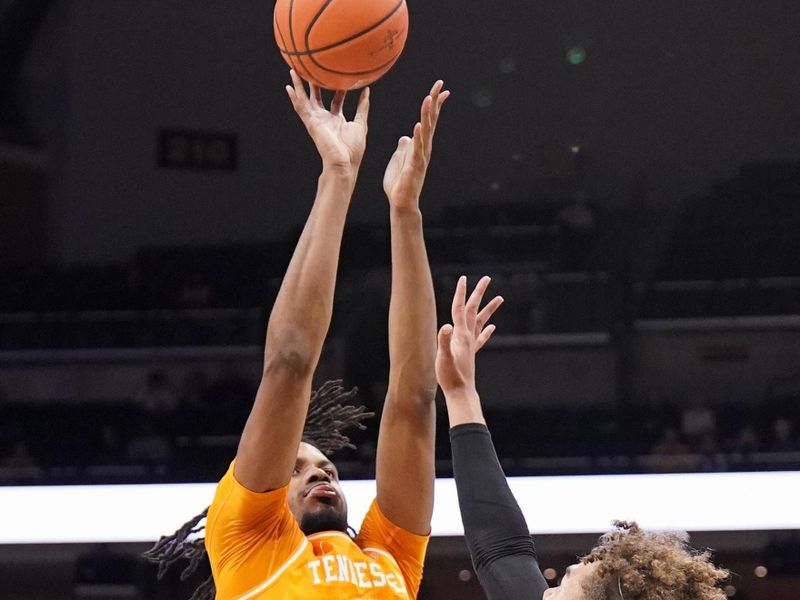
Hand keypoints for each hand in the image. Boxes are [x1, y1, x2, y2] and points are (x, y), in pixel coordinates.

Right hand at [285, 69, 369, 174]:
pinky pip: (300, 107)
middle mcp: (325, 119)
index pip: (336, 101)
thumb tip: (367, 90)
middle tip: (312, 68)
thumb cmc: (353, 149)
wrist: (344, 162)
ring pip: (305, 99)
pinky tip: (289, 86)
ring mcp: (316, 120)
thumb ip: (363, 107)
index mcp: (337, 120)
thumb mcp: (361, 123)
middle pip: (317, 97)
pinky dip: (294, 97)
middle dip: (314, 84)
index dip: (338, 89)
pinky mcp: (310, 122)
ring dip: (299, 85)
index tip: (341, 77)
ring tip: (294, 70)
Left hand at [383, 80, 449, 208]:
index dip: (435, 104)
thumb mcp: (400, 158)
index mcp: (420, 145)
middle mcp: (424, 148)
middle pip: (431, 121)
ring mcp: (420, 156)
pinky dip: (417, 137)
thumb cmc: (400, 182)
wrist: (401, 201)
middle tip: (439, 85)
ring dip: (426, 115)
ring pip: (425, 131)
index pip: (429, 120)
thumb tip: (405, 137)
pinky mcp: (414, 166)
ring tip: (428, 99)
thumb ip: (404, 147)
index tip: (441, 89)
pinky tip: (417, 126)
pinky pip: (416, 149)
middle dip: (434, 102)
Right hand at [436, 276, 502, 396]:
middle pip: (473, 309)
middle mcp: (468, 337)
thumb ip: (443, 341)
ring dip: (489, 309)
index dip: (461, 293)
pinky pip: (481, 338)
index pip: (459, 308)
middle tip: (487, 278)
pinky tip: (492, 327)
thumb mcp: (442, 358)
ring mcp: (471, 345)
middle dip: (479, 293)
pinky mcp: (471, 354)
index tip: (464, 278)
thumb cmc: (450, 377)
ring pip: (481, 321)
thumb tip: (446, 326)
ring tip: (500, 298)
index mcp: (460, 335)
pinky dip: (487, 331)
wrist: (461, 393)